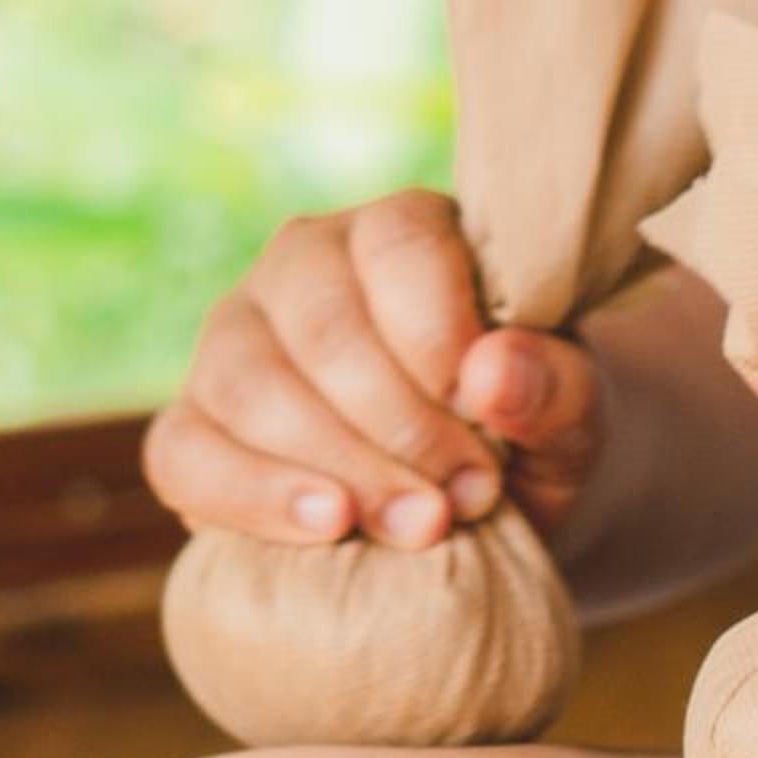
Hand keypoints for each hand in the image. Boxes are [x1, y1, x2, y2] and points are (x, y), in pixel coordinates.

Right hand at [142, 189, 604, 548]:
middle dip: (398, 424)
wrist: (463, 511)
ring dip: (340, 464)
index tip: (487, 421)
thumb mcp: (571, 416)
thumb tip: (492, 373)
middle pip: (324, 325)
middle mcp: (303, 264)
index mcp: (399, 230)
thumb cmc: (521, 437)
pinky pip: (185, 452)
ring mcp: (234, 339)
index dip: (441, 338)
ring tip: (416, 526)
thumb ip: (555, 387)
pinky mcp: (191, 424)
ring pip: (251, 384)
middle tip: (461, 500)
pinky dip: (254, 495)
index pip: (400, 245)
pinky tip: (326, 527)